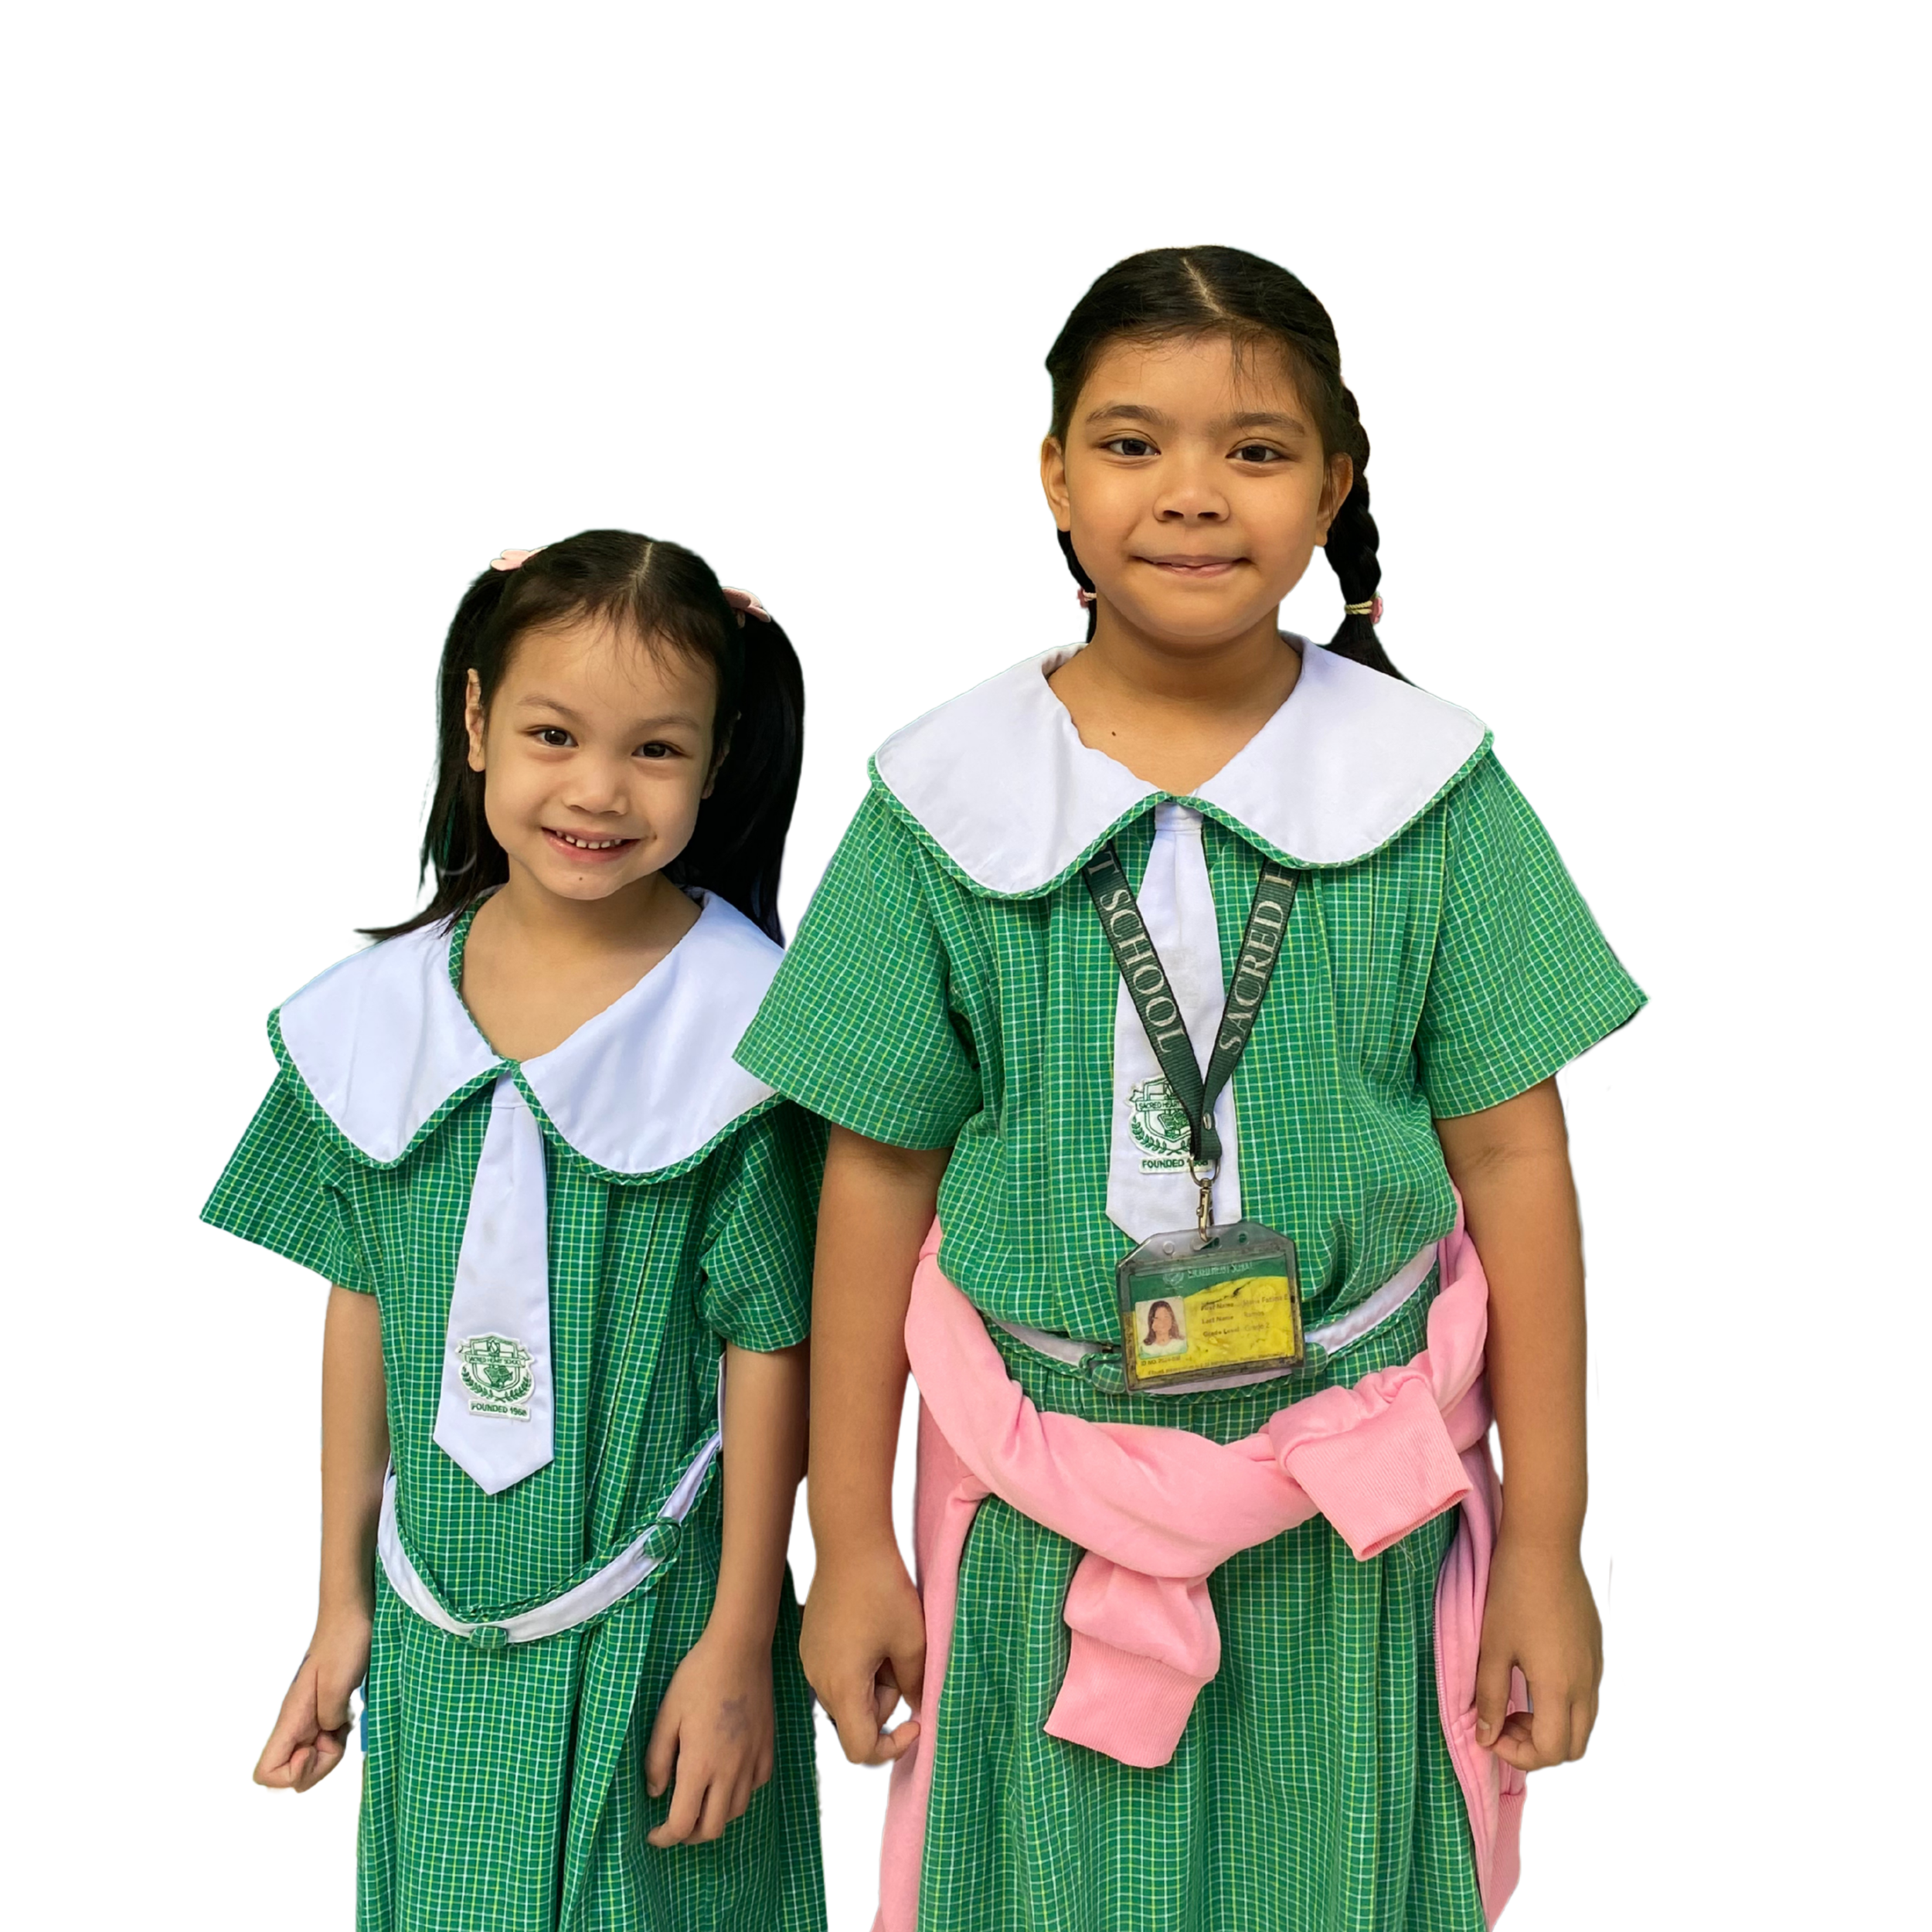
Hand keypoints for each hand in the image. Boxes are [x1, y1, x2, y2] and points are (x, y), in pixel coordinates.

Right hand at [252, 1612, 370, 1794]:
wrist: (350, 1617)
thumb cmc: (344, 1645)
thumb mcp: (338, 1684)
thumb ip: (329, 1718)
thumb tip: (330, 1733)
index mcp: (289, 1721)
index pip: (265, 1773)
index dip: (291, 1776)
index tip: (315, 1749)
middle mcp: (293, 1727)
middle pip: (291, 1775)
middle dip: (319, 1766)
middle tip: (338, 1734)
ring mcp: (306, 1723)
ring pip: (309, 1761)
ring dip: (331, 1751)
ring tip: (345, 1720)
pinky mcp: (321, 1716)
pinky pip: (323, 1743)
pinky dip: (338, 1737)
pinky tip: (349, 1715)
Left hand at [644, 1626, 775, 1846]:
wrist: (739, 1649)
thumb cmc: (697, 1678)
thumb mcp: (667, 1715)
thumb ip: (657, 1759)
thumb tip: (656, 1793)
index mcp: (700, 1766)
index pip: (683, 1824)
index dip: (664, 1837)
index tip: (652, 1833)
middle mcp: (730, 1771)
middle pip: (713, 1829)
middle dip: (690, 1835)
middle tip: (674, 1823)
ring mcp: (753, 1760)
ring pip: (736, 1811)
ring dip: (715, 1817)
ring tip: (700, 1802)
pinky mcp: (767, 1747)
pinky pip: (756, 1786)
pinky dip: (739, 1794)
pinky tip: (728, 1778)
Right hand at [798, 1534, 925, 1768]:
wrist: (849, 1542)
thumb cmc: (883, 1591)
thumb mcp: (912, 1641)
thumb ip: (915, 1683)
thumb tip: (916, 1707)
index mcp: (842, 1687)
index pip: (861, 1749)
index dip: (892, 1748)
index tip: (916, 1722)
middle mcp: (818, 1680)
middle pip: (855, 1719)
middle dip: (885, 1702)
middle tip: (901, 1659)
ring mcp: (810, 1660)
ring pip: (848, 1694)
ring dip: (872, 1682)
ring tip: (886, 1639)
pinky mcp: (811, 1642)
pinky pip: (837, 1671)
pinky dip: (858, 1665)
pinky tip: (870, 1628)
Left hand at [1474, 1534, 1604, 1772]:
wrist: (1544, 1546)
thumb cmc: (1512, 1593)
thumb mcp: (1493, 1647)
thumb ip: (1489, 1697)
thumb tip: (1485, 1738)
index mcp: (1558, 1688)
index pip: (1549, 1752)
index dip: (1517, 1755)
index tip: (1490, 1733)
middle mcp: (1585, 1685)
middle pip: (1572, 1748)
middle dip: (1536, 1750)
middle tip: (1503, 1724)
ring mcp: (1595, 1668)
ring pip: (1584, 1726)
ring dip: (1552, 1730)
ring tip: (1517, 1705)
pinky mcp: (1597, 1652)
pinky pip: (1588, 1699)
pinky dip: (1564, 1709)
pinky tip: (1536, 1682)